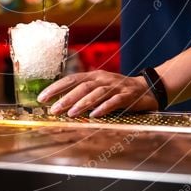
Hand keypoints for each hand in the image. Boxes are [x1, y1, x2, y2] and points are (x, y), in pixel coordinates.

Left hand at [38, 70, 158, 117]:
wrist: (148, 88)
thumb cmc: (118, 90)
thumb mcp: (100, 87)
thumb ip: (83, 92)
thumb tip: (60, 103)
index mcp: (94, 76)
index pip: (71, 79)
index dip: (56, 87)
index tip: (42, 98)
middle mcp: (103, 79)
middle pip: (82, 86)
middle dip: (66, 98)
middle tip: (53, 109)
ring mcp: (116, 86)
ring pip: (97, 93)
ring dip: (82, 103)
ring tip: (70, 113)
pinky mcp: (128, 96)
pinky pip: (115, 101)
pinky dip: (104, 107)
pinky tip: (95, 115)